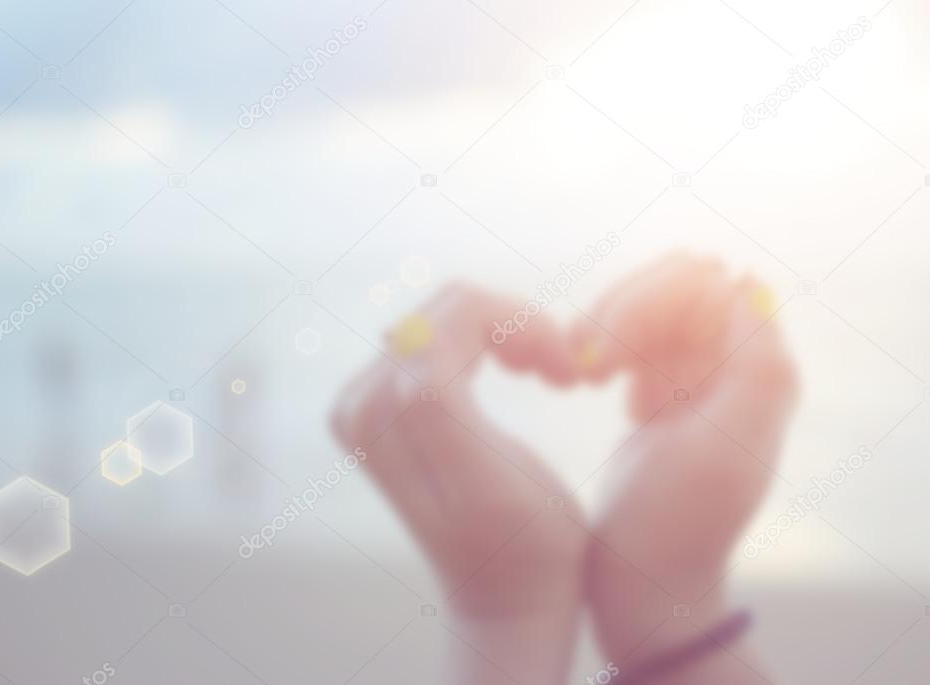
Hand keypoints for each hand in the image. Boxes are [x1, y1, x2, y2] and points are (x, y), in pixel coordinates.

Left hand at [331, 284, 586, 684]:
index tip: (569, 372)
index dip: (525, 324)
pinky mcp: (384, 402)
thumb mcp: (489, 481)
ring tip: (549, 375)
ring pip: (451, 314)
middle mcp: (360, 401)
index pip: (456, 311)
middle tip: (563, 373)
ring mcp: (367, 400)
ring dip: (510, 334)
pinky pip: (443, 334)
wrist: (507, 597)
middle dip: (519, 326)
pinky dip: (492, 343)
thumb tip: (408, 331)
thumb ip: (436, 403)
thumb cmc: (526, 549)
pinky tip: (521, 373)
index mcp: (384, 414)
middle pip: (450, 307)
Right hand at [575, 255, 797, 680]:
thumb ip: (756, 367)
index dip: (649, 302)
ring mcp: (694, 376)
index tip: (608, 354)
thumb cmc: (679, 522)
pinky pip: (631, 335)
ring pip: (646, 303)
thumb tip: (746, 286)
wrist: (644, 580)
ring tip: (579, 371)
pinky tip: (588, 384)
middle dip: (621, 310)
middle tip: (583, 360)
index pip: (706, 284)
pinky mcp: (660, 392)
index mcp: (759, 371)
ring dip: (605, 326)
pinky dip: (602, 346)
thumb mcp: (724, 449)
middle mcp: (732, 365)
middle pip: (672, 285)